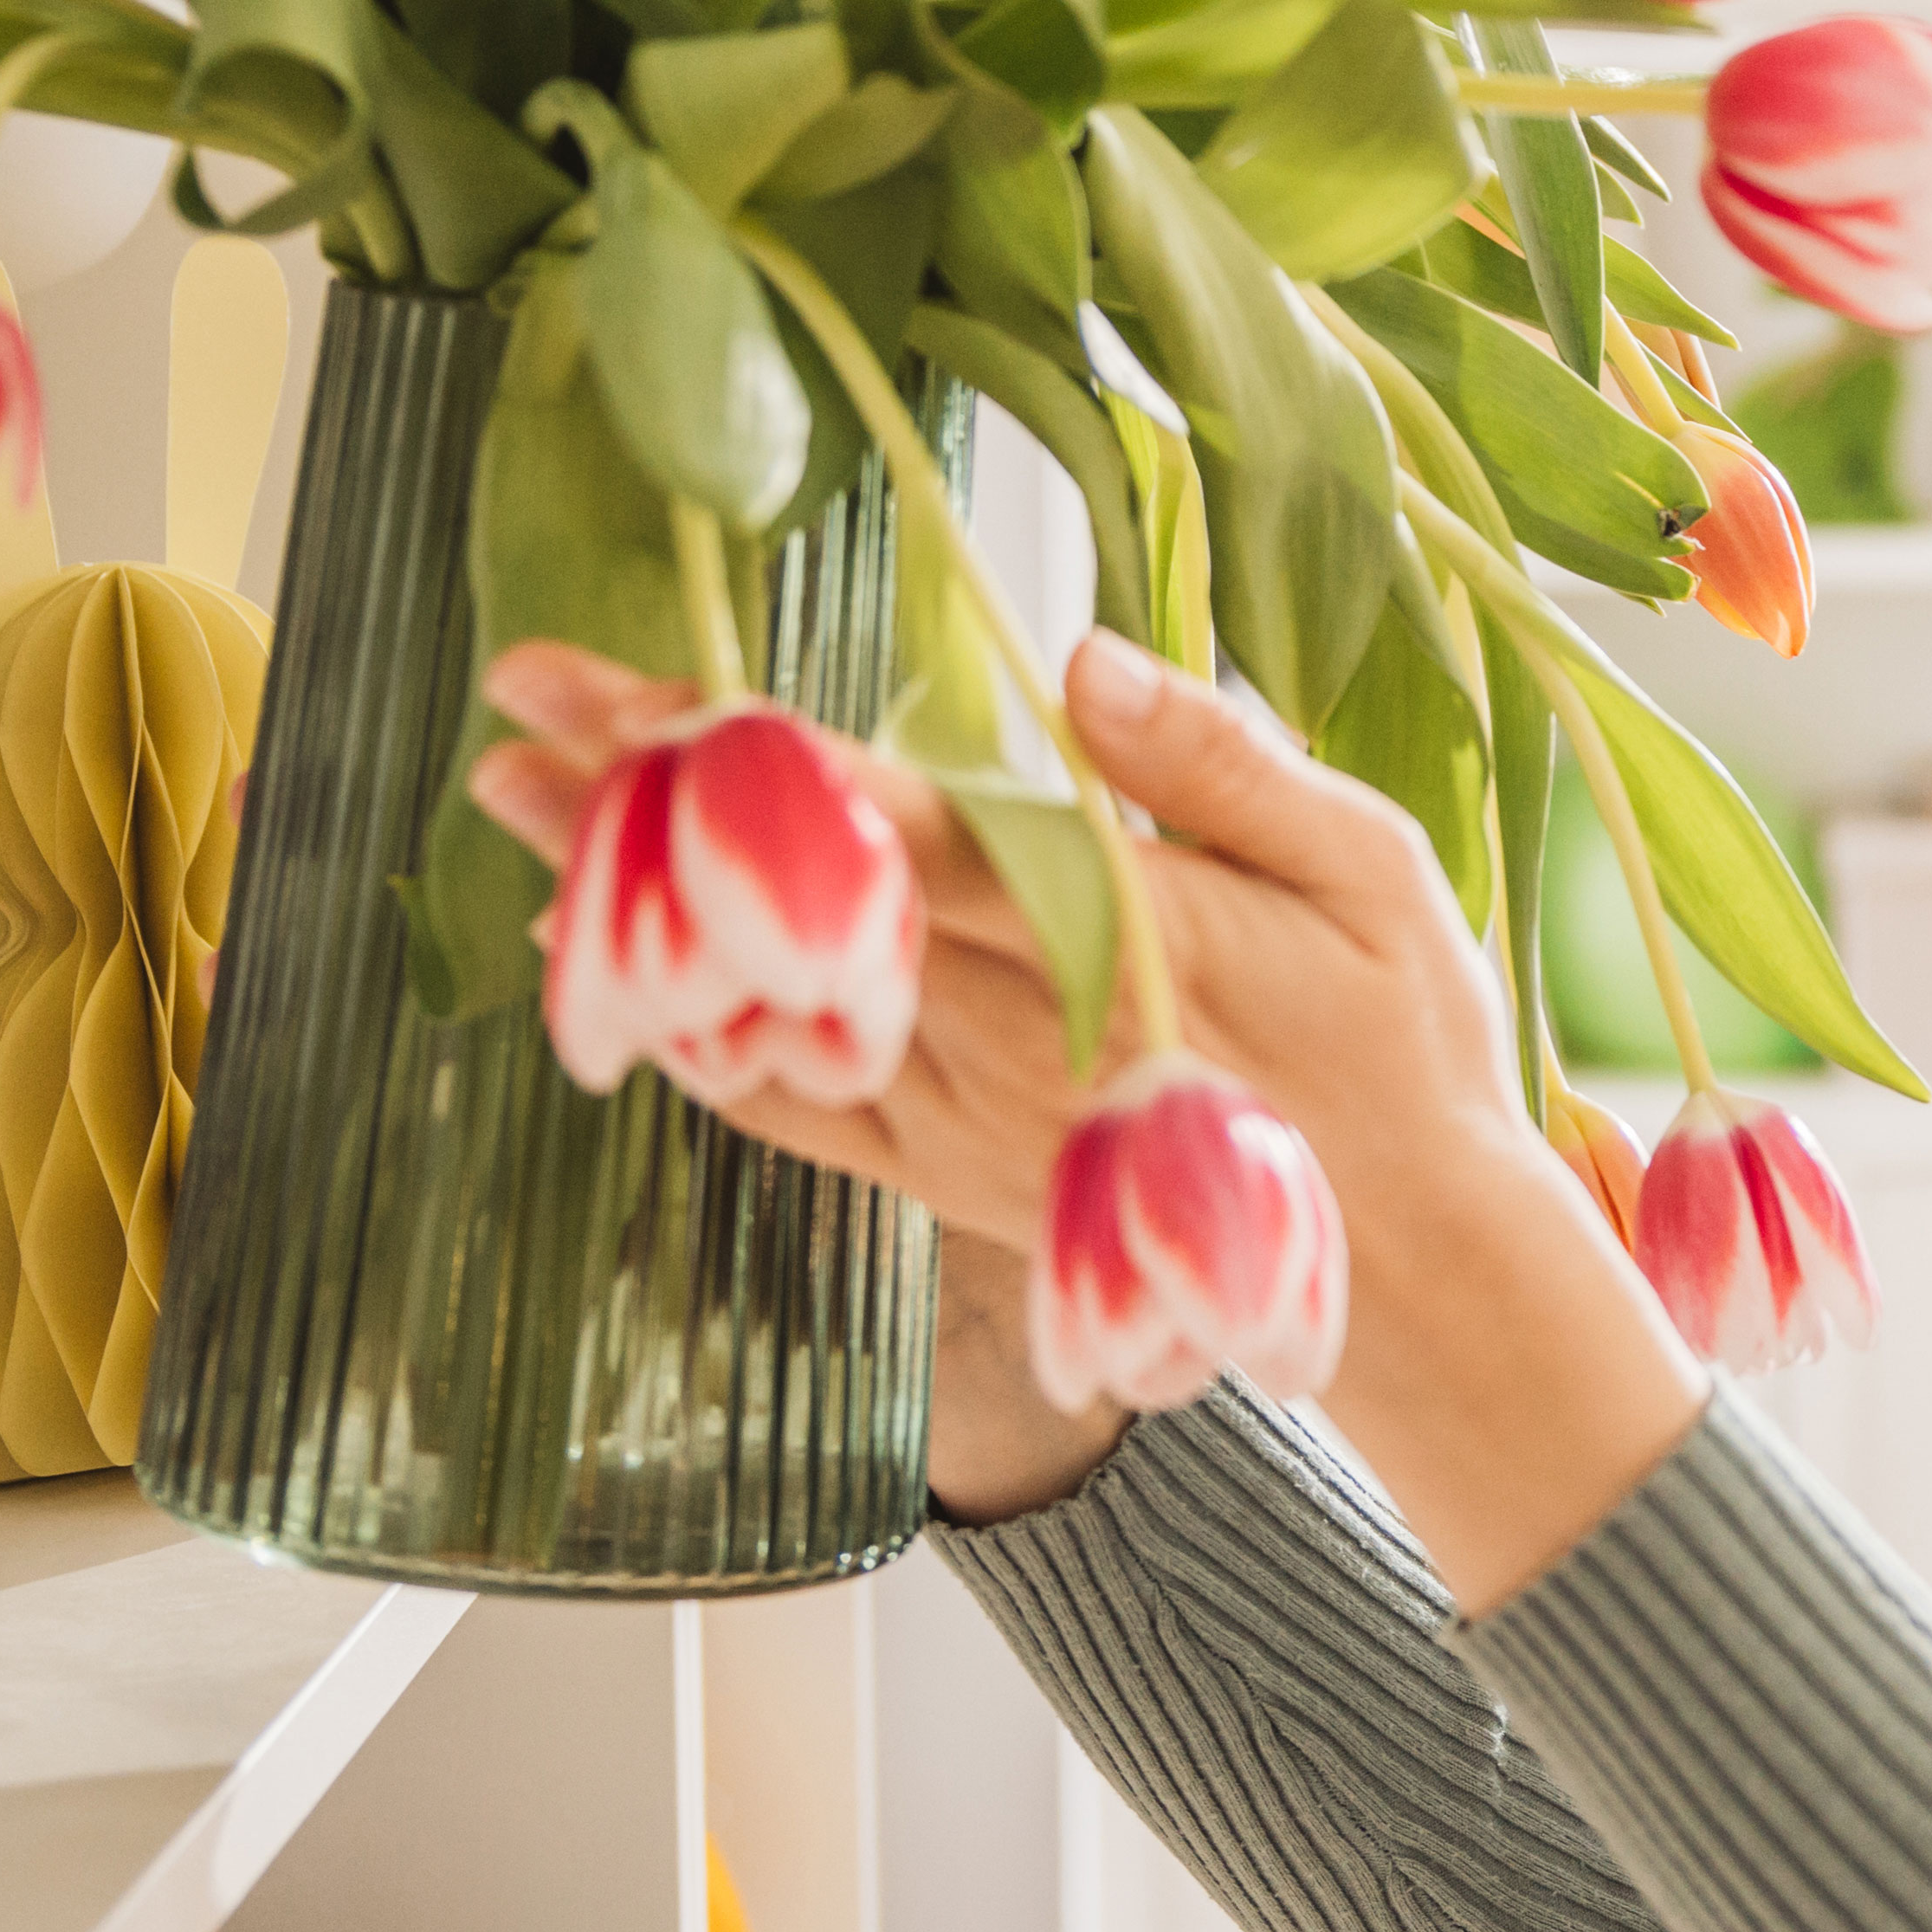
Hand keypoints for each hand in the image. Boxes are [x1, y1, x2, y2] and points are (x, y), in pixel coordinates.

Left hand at [472, 629, 1710, 1588]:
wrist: (1415, 1267)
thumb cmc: (1408, 1045)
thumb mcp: (1376, 870)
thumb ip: (1225, 766)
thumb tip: (1083, 664)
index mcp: (1107, 929)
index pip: (878, 816)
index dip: (726, 743)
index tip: (601, 671)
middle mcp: (1006, 1028)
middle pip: (783, 890)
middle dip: (637, 791)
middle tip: (516, 702)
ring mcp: (960, 1114)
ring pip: (756, 996)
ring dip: (633, 903)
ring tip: (526, 806)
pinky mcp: (947, 1174)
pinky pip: (787, 1111)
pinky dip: (689, 1043)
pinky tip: (621, 978)